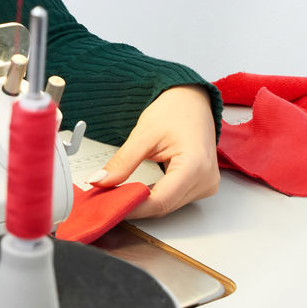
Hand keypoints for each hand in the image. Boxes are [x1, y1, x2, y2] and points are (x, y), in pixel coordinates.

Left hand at [87, 85, 218, 219]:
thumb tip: (101, 182)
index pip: (160, 201)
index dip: (132, 207)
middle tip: (107, 200)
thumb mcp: (144, 134)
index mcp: (196, 166)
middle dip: (134, 205)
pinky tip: (138, 192)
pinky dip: (154, 197)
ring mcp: (206, 185)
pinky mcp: (201, 185)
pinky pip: (173, 199)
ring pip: (168, 206)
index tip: (108, 206)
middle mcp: (206, 180)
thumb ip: (122, 162)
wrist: (192, 100)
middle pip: (164, 206)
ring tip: (119, 194)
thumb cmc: (175, 110)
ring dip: (143, 203)